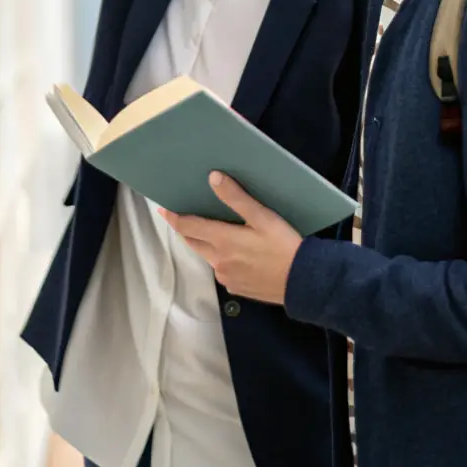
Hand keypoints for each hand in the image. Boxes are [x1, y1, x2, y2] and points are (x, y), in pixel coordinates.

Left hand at [160, 173, 301, 304]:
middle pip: (194, 242)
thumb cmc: (283, 245)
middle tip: (185, 218)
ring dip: (207, 245)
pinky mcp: (237, 289)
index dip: (174, 218)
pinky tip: (239, 254)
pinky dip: (224, 259)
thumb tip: (213, 178)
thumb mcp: (262, 217)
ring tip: (217, 233)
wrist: (303, 282)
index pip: (188, 227)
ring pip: (209, 257)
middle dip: (187, 230)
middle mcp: (219, 261)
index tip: (163, 210)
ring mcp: (227, 277)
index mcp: (222, 241)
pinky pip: (223, 270)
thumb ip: (236, 198)